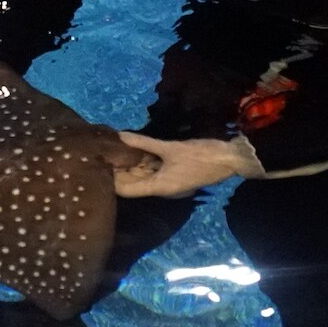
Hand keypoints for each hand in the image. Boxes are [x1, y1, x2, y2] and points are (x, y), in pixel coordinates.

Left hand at [112, 132, 260, 198]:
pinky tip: (134, 152)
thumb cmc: (201, 156)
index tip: (98, 166)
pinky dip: (144, 164)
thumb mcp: (170, 147)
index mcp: (159, 187)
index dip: (111, 180)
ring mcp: (169, 183)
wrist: (230, 159)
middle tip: (102, 155)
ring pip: (144, 177)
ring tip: (113, 151)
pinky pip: (154, 171)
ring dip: (131, 167)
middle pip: (134, 184)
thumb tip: (120, 136)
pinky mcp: (175, 175)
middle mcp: (162, 189)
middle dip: (119, 171)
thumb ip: (144, 143)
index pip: (127, 190)